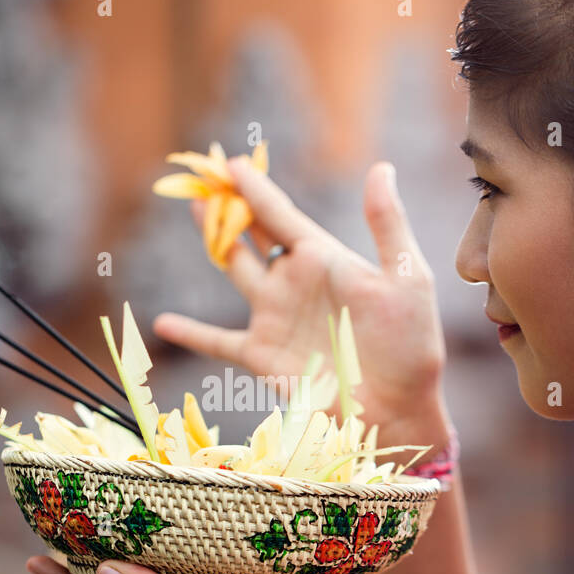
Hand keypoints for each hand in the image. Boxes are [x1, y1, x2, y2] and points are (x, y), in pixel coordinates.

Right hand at [153, 158, 450, 444]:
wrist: (396, 410)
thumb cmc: (411, 347)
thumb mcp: (407, 278)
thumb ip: (387, 224)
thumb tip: (381, 167)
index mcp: (326, 260)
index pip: (281, 215)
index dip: (255, 188)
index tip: (230, 163)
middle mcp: (295, 283)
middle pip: (252, 232)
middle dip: (230, 203)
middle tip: (204, 172)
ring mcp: (275, 318)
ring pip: (234, 268)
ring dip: (213, 239)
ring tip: (194, 206)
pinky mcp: (262, 356)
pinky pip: (218, 341)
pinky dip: (191, 333)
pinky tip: (162, 324)